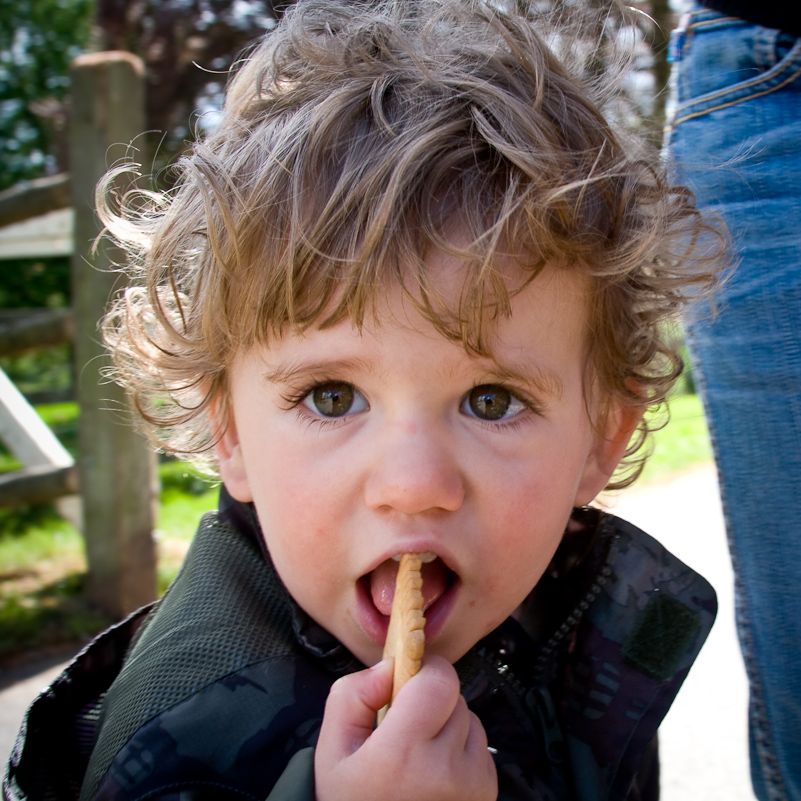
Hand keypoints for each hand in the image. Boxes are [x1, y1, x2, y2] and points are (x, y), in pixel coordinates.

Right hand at [314, 655, 497, 800]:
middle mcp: (446, 769)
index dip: (423, 669)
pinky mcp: (486, 794)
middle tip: (405, 724)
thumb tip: (388, 667)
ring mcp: (471, 784)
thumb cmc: (352, 800)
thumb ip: (353, 695)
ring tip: (418, 753)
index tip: (405, 681)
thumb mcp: (333, 749)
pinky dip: (460, 748)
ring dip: (447, 723)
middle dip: (431, 698)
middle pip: (454, 695)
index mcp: (403, 753)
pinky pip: (478, 746)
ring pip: (469, 718)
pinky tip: (434, 770)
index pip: (439, 680)